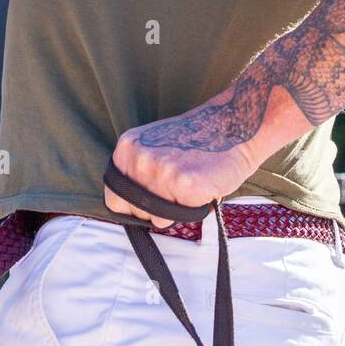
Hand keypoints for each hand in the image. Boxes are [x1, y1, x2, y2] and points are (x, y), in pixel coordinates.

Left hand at [104, 105, 258, 227]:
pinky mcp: (185, 186)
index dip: (134, 206)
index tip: (150, 200)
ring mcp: (161, 173)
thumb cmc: (195, 140)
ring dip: (176, 210)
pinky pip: (184, 216)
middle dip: (155, 210)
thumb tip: (125, 208)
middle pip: (137, 212)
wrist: (230, 126)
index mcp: (127, 149)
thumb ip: (136, 172)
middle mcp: (139, 161)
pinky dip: (195, 207)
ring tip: (191, 183)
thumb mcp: (153, 146)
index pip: (114, 200)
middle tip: (178, 187)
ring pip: (159, 219)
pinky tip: (203, 184)